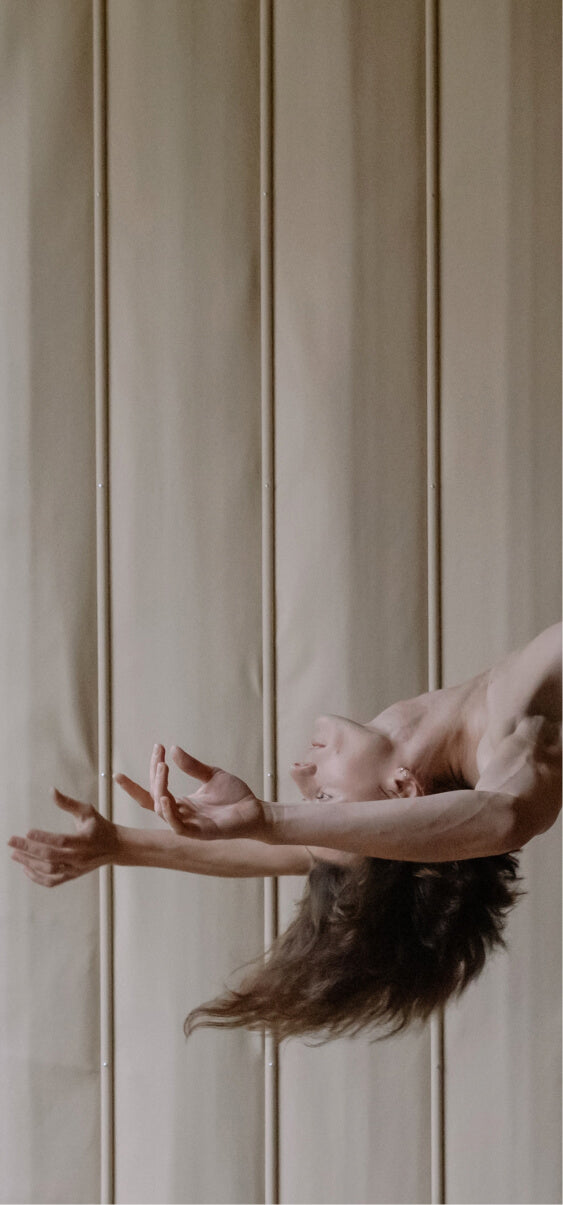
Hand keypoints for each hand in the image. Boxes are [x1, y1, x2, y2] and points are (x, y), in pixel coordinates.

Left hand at [8, 789, 118, 886]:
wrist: (116, 847)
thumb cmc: (99, 826)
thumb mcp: (87, 811)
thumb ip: (68, 803)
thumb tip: (51, 790)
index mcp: (85, 840)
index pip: (62, 841)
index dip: (44, 837)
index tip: (27, 831)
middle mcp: (80, 858)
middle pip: (50, 857)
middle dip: (28, 849)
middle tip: (11, 841)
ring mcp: (76, 869)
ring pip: (49, 870)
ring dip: (29, 863)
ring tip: (14, 854)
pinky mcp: (73, 876)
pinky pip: (52, 881)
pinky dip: (36, 877)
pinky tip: (25, 868)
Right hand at [144, 744, 266, 841]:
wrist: (255, 810)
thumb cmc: (235, 795)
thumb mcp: (212, 775)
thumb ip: (192, 766)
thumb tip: (173, 749)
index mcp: (183, 802)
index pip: (157, 788)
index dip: (153, 769)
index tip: (157, 746)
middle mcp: (182, 814)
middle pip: (154, 797)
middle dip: (153, 777)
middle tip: (159, 757)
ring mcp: (189, 824)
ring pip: (162, 810)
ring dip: (158, 788)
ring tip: (162, 768)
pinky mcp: (200, 832)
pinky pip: (177, 826)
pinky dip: (168, 813)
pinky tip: (165, 797)